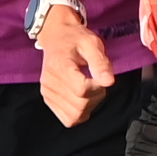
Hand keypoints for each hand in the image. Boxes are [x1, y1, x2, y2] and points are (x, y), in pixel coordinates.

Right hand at [36, 0, 117, 126]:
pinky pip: (67, 118)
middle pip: (79, 105)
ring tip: (89, 89)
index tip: (100, 76)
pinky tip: (82, 98)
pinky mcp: (48, 99)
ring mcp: (47, 92)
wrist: (57, 37)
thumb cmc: (75, 39)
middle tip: (97, 82)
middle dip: (96, 97)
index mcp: (60, 66)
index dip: (97, 87)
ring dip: (88, 107)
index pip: (82, 90)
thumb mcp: (92, 43)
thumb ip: (101, 62)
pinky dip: (79, 113)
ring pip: (74, 116)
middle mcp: (50, 82)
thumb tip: (109, 82)